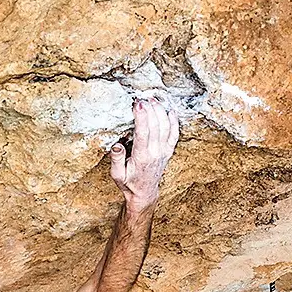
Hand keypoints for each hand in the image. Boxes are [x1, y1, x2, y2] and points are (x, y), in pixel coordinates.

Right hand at [110, 98, 177, 215]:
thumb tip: (116, 145)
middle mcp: (156, 152)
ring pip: (166, 126)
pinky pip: (175, 133)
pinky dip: (174, 121)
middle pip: (156, 125)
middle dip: (150, 109)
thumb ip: (116, 159)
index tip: (137, 103)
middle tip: (143, 98)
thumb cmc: (128, 183)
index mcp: (142, 157)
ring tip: (153, 100)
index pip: (143, 132)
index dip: (141, 116)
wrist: (144, 193)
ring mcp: (164, 151)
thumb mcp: (116, 175)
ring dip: (160, 111)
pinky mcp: (168, 151)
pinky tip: (170, 111)